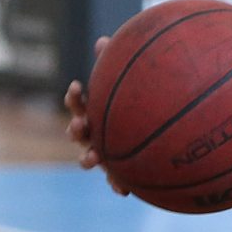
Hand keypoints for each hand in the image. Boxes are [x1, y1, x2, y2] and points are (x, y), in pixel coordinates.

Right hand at [63, 36, 126, 194]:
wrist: (156, 134)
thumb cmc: (138, 103)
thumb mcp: (128, 84)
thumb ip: (116, 64)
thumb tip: (104, 40)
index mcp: (95, 112)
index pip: (79, 102)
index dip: (75, 96)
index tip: (77, 86)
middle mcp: (95, 132)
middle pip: (78, 132)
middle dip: (75, 129)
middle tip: (78, 126)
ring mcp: (105, 152)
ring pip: (90, 157)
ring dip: (87, 158)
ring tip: (90, 158)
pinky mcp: (119, 170)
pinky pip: (116, 179)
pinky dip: (117, 184)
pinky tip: (124, 190)